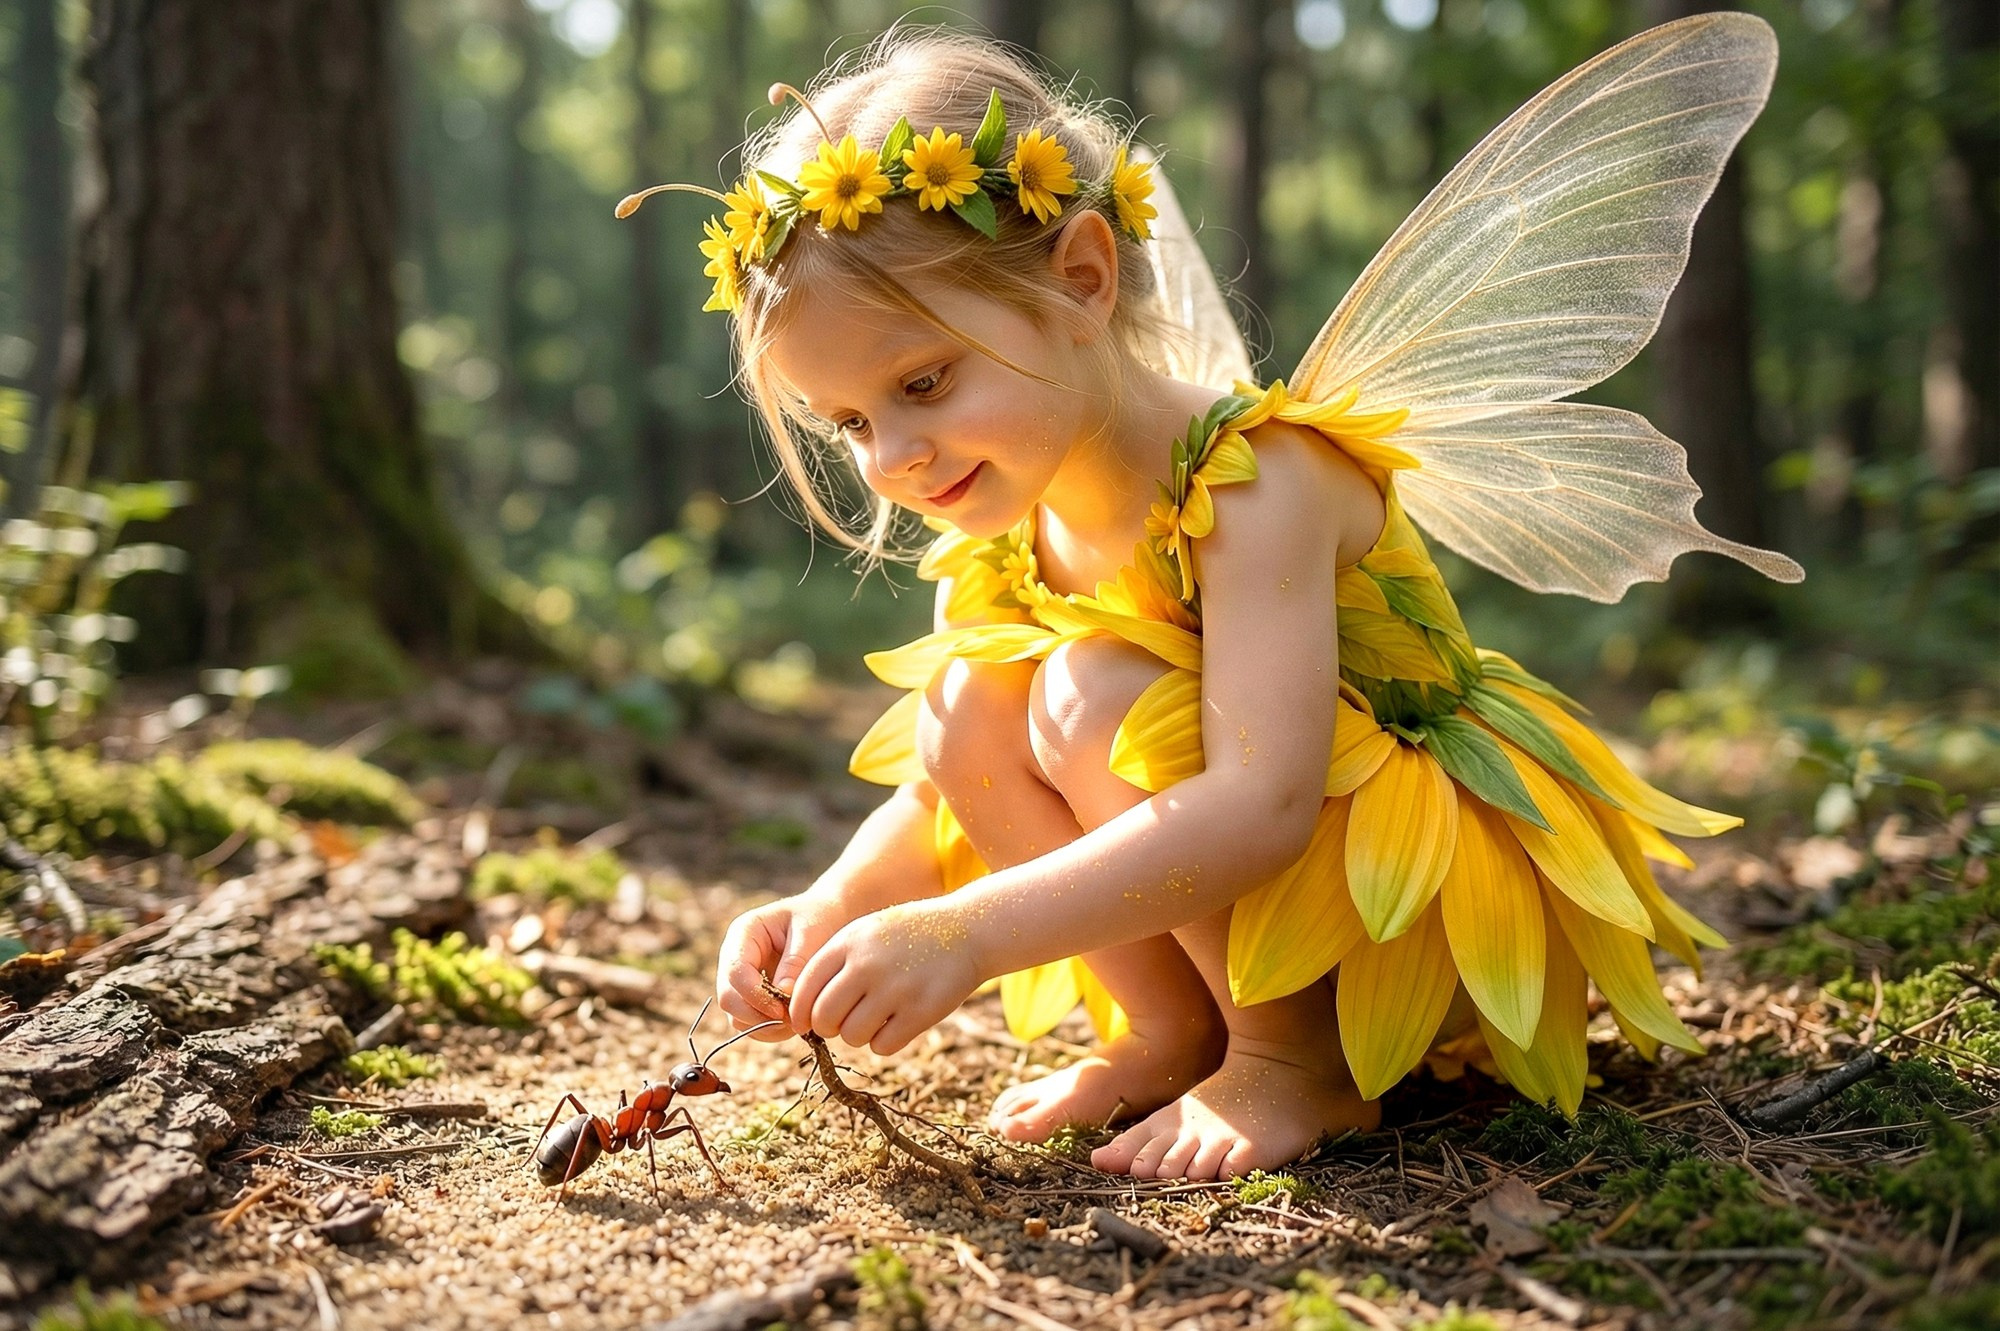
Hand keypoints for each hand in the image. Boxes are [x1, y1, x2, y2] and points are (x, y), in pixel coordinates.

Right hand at [714, 892, 854, 1040]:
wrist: (827, 916)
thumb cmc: (819, 917)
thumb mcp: (811, 932)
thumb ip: (796, 963)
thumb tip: (783, 998)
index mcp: (743, 934)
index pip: (735, 972)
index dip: (755, 995)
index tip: (782, 1009)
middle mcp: (735, 958)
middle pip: (728, 999)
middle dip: (757, 1016)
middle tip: (792, 1021)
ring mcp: (741, 980)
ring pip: (737, 1017)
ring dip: (765, 1027)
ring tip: (798, 1020)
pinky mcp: (753, 997)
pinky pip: (752, 1025)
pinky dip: (771, 1031)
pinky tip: (796, 1022)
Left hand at [788, 901, 982, 1055]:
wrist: (967, 930)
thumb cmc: (907, 936)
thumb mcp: (865, 933)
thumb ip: (833, 964)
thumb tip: (802, 1010)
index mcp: (848, 943)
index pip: (805, 989)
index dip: (800, 1013)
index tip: (806, 1022)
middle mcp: (867, 965)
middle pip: (824, 1018)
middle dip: (828, 1028)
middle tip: (842, 1023)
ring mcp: (896, 989)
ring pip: (852, 1036)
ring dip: (858, 1036)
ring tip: (874, 1019)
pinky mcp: (921, 1011)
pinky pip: (883, 1046)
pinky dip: (884, 1042)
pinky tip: (896, 1023)